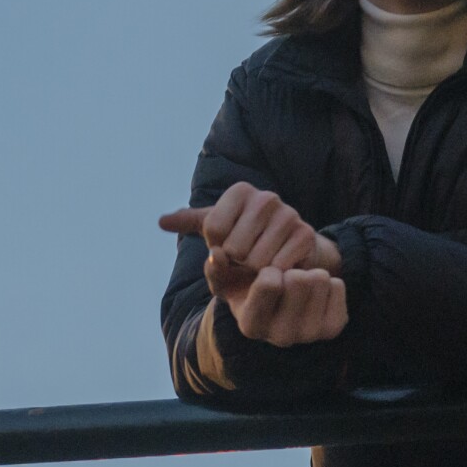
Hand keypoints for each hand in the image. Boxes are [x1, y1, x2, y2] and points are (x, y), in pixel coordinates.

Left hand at [160, 182, 341, 274]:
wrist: (289, 251)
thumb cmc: (247, 239)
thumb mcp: (218, 230)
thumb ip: (191, 223)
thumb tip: (161, 222)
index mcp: (241, 191)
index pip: (213, 229)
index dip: (216, 247)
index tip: (228, 244)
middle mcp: (266, 197)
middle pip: (233, 247)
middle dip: (236, 262)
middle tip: (246, 257)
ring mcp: (289, 214)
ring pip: (254, 260)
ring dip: (254, 271)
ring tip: (261, 262)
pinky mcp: (305, 235)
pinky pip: (276, 267)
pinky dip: (272, 275)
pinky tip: (276, 267)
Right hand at [217, 258, 348, 346]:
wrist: (282, 310)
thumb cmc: (251, 290)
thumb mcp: (228, 280)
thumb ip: (216, 267)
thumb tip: (217, 252)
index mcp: (251, 326)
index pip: (270, 283)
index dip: (271, 268)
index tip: (267, 273)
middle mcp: (280, 337)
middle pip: (300, 279)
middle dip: (293, 269)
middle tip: (286, 278)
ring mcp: (309, 335)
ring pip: (321, 279)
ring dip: (311, 274)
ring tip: (299, 285)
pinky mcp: (333, 328)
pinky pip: (339, 286)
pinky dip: (329, 283)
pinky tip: (315, 294)